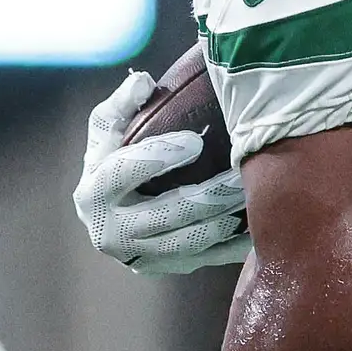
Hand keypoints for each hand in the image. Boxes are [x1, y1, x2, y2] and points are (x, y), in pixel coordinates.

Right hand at [75, 71, 248, 276]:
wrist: (108, 216)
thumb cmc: (112, 160)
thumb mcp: (106, 130)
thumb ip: (121, 104)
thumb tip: (143, 81)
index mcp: (93, 194)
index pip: (123, 174)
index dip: (158, 157)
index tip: (194, 140)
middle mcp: (112, 233)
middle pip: (167, 214)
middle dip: (207, 195)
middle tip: (241, 172)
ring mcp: (141, 258)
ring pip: (190, 242)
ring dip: (225, 220)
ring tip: (252, 194)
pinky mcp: (166, 269)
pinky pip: (207, 259)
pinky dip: (233, 245)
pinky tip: (258, 225)